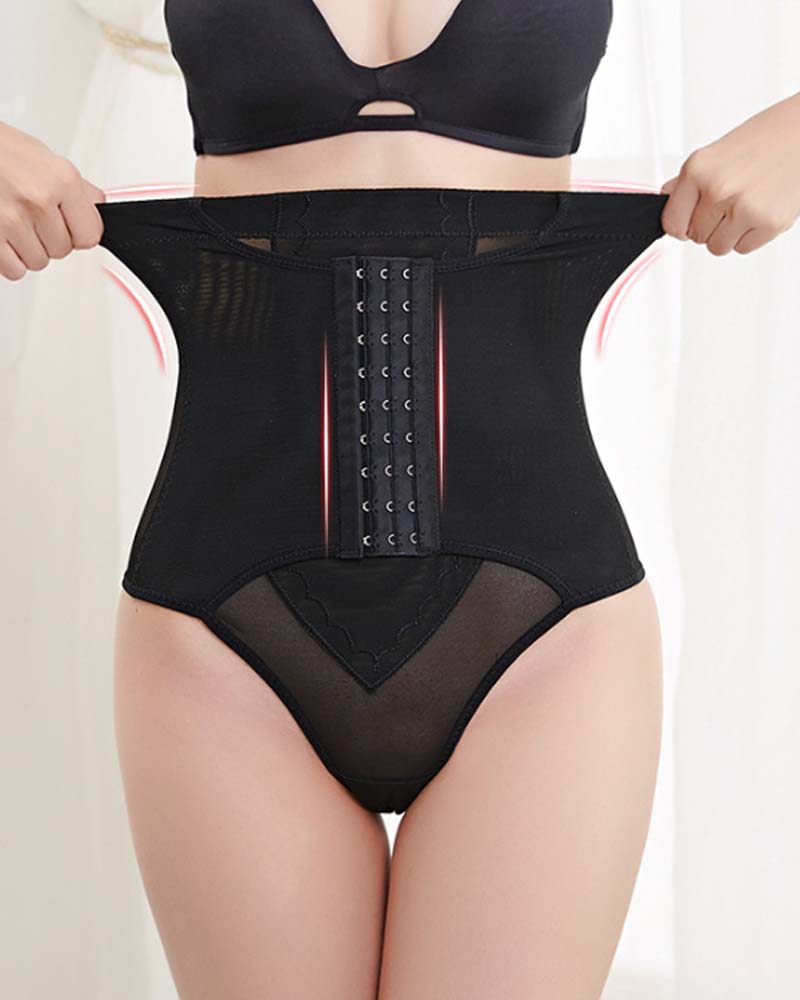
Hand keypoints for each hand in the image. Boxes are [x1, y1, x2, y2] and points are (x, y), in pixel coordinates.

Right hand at [0, 121, 105, 280]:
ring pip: (39, 262)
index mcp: (61, 180)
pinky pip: (14, 270)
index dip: (78, 232)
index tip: (67, 225)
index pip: (90, 235)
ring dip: (28, 249)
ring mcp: (13, 220)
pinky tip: (3, 236)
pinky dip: (9, 260)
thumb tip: (98, 204)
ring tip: (13, 221)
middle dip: (49, 238)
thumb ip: (74, 187)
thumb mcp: (42, 156)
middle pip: (63, 250)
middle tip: (30, 216)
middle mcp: (39, 201)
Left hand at [659, 90, 799, 254]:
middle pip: (696, 237)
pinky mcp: (769, 223)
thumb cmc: (764, 139)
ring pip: (717, 247)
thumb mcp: (715, 154)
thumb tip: (664, 199)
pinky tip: (761, 209)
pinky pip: (743, 248)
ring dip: (729, 234)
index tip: (691, 220)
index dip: (681, 225)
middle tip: (730, 203)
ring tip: (745, 206)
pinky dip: (751, 235)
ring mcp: (743, 208)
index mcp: (697, 170)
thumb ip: (687, 182)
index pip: (671, 223)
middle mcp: (718, 189)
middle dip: (710, 226)